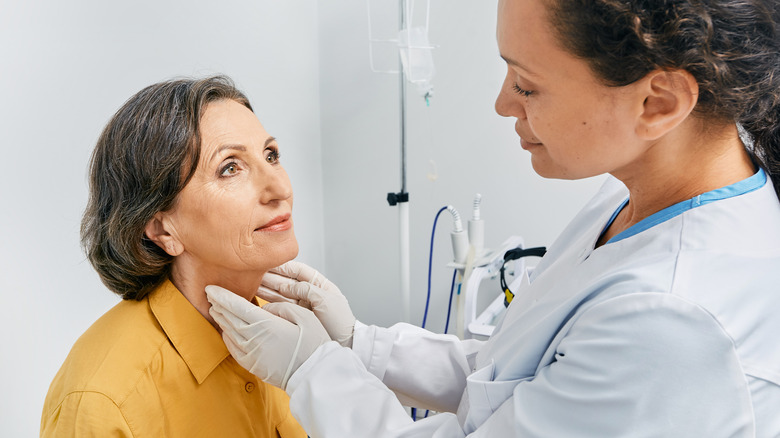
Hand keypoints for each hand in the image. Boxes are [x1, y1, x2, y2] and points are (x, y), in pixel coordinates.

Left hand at [205, 285, 330, 389]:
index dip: (222, 296)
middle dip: (218, 305)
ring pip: (229, 333)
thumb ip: (282, 307)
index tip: (211, 288)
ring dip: (221, 320)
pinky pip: (233, 349)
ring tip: (215, 309)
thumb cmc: (314, 345)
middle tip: (211, 295)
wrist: (314, 375)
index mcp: (267, 325)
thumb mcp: (305, 317)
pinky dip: (226, 337)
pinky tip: (225, 331)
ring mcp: (252, 354)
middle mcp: (255, 340)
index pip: (237, 306)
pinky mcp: (253, 365)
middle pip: (229, 318)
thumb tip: (265, 307)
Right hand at [259, 260, 355, 347]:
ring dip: (266, 288)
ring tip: (250, 283)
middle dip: (270, 277)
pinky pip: (280, 307)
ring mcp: (301, 306)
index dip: (283, 266)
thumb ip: (306, 290)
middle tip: (253, 273)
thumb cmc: (340, 322)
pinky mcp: (295, 317)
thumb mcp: (326, 301)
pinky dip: (268, 302)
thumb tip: (285, 287)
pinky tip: (257, 297)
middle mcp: (308, 294)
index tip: (268, 262)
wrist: (345, 344)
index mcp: (319, 285)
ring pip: (280, 294)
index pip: (298, 271)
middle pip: (286, 281)